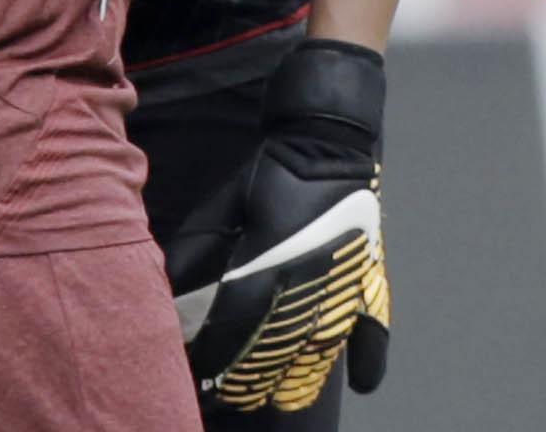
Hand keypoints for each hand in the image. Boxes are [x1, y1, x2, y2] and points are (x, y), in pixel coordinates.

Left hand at [170, 40, 392, 411]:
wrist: (326, 145)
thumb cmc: (267, 174)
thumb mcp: (221, 205)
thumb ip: (197, 248)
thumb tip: (170, 285)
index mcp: (268, 258)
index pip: (236, 321)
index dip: (217, 352)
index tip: (198, 374)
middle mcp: (308, 279)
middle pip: (275, 344)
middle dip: (247, 375)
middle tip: (223, 396)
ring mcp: (342, 282)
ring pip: (319, 344)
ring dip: (294, 375)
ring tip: (269, 400)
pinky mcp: (366, 278)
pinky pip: (374, 325)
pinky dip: (370, 355)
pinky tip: (364, 384)